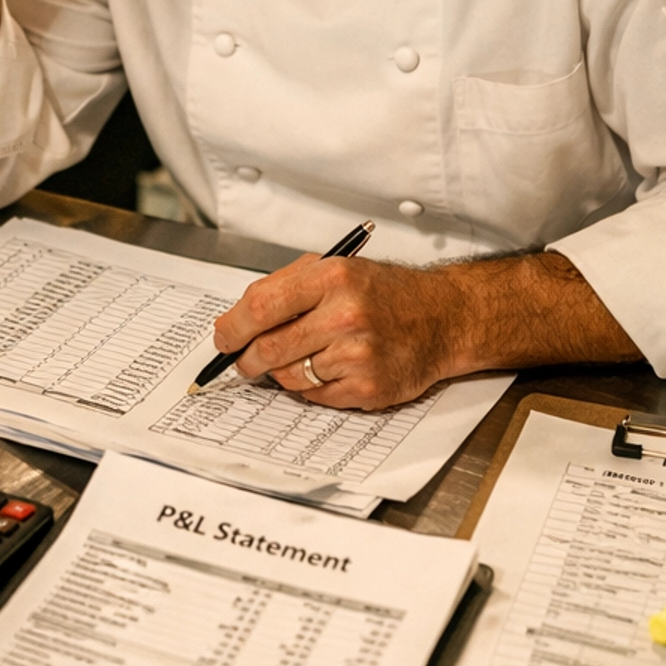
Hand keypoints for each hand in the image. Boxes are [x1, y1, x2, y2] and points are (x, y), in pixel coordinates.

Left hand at [213, 256, 454, 411]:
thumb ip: (284, 287)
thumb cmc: (385, 294)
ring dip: (283, 372)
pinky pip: (315, 397)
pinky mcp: (368, 388)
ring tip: (305, 355)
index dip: (232, 327)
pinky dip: (313, 387)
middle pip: (268, 348)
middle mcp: (345, 315)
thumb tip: (235, 320)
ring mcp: (358, 355)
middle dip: (247, 359)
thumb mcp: (335, 269)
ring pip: (288, 377)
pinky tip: (332, 368)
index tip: (223, 337)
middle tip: (245, 359)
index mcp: (332, 278)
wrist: (442, 317)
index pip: (261, 306)